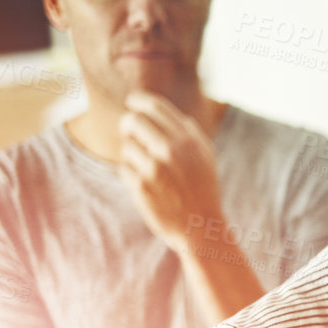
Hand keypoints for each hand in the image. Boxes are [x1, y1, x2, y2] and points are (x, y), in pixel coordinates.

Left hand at [118, 90, 222, 253]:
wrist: (200, 226)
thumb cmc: (202, 188)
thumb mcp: (205, 155)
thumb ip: (187, 130)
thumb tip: (160, 109)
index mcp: (188, 140)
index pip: (155, 106)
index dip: (138, 100)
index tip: (132, 103)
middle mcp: (171, 150)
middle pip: (132, 120)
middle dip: (128, 125)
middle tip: (130, 132)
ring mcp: (154, 168)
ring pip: (126, 145)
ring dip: (132, 154)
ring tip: (147, 168)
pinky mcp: (141, 186)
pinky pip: (123, 168)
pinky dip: (130, 174)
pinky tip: (146, 185)